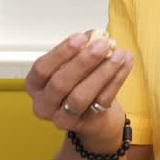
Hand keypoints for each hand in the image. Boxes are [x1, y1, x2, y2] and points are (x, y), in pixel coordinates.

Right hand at [26, 31, 133, 149]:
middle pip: (60, 84)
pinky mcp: (86, 124)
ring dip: (102, 73)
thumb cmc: (75, 83)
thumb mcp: (71, 64)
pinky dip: (116, 80)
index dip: (61, 53)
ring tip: (118, 55)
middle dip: (83, 62)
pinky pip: (102, 101)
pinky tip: (125, 63)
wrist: (90, 115)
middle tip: (102, 45)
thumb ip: (79, 49)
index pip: (42, 69)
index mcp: (35, 85)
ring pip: (81, 96)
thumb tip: (95, 35)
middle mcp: (44, 104)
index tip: (80, 38)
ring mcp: (63, 118)